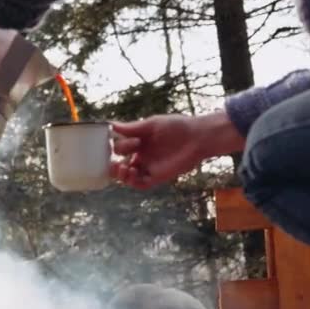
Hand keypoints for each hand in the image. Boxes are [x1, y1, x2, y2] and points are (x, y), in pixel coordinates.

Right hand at [110, 111, 245, 189]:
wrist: (198, 137)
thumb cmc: (176, 126)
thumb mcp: (152, 124)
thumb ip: (132, 128)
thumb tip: (111, 125)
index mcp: (139, 142)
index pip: (120, 148)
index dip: (120, 146)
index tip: (134, 142)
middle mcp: (142, 155)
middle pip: (120, 164)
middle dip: (114, 164)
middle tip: (116, 162)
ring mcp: (149, 167)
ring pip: (128, 176)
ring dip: (121, 175)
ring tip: (123, 169)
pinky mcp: (158, 176)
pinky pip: (141, 184)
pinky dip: (133, 182)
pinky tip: (133, 174)